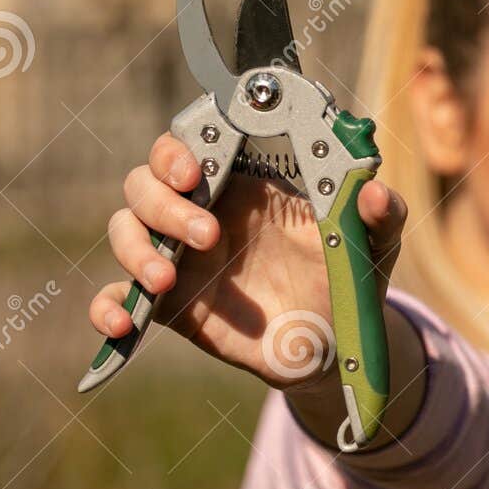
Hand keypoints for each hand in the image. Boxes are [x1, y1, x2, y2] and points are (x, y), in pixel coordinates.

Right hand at [87, 132, 406, 389]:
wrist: (336, 345)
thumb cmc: (347, 275)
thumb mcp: (373, 243)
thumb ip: (381, 215)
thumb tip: (375, 193)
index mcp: (243, 182)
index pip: (189, 143)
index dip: (177, 149)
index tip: (194, 170)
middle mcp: (201, 210)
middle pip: (146, 182)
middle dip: (163, 201)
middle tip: (208, 232)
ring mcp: (179, 256)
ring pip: (126, 230)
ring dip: (135, 249)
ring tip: (166, 278)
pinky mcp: (169, 304)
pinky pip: (117, 298)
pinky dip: (107, 307)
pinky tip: (123, 325)